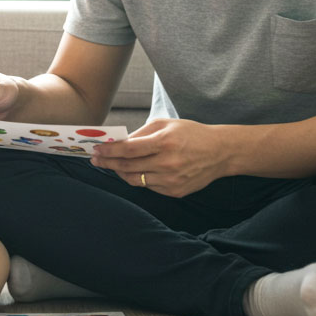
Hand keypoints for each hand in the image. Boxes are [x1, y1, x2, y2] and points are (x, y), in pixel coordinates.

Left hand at [90, 118, 230, 197]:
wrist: (219, 152)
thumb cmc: (191, 134)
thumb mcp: (166, 124)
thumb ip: (141, 133)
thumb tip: (118, 142)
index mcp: (164, 143)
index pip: (128, 150)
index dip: (109, 151)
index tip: (96, 149)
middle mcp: (167, 164)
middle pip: (127, 167)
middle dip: (108, 163)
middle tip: (96, 159)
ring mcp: (171, 180)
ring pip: (135, 180)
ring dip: (120, 172)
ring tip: (113, 165)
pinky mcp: (174, 192)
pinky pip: (148, 187)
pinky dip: (139, 178)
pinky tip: (135, 171)